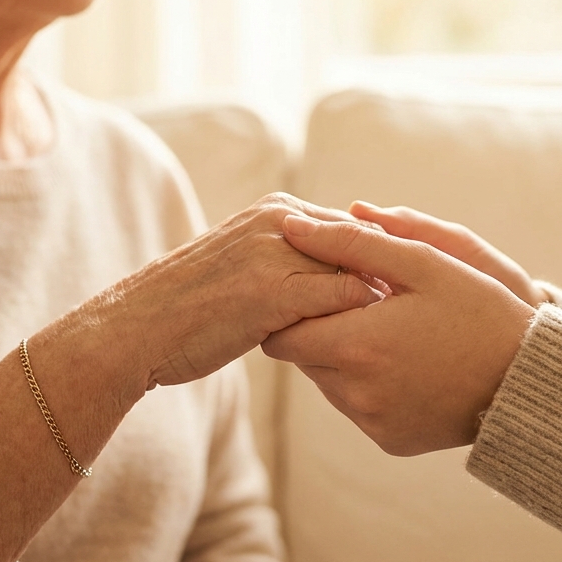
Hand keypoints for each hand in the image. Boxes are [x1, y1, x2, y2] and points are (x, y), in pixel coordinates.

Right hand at [65, 193, 383, 395]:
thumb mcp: (245, 268)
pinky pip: (343, 300)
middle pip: (364, 245)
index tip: (413, 294)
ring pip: (359, 270)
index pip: (353, 229)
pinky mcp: (273, 290)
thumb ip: (290, 264)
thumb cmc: (191, 309)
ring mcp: (277, 252)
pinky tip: (375, 350)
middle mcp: (280, 220)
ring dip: (385, 303)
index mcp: (276, 210)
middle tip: (424, 315)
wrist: (137, 330)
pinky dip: (364, 323)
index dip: (383, 263)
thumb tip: (343, 281)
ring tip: (408, 337)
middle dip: (395, 278)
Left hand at [261, 214, 532, 455]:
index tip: (326, 289)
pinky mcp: (389, 441)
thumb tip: (291, 226)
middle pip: (303, 358)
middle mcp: (354, 392)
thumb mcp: (423, 263)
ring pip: (328, 383)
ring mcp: (372, 422)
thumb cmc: (480, 310)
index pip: (282, 332)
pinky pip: (357, 409)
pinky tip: (406, 365)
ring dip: (345, 356)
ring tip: (391, 334)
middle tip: (363, 306)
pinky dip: (368, 386)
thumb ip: (351, 243)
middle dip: (322, 329)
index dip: (298, 307)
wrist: (531, 380)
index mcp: (356, 345)